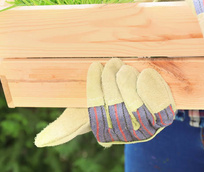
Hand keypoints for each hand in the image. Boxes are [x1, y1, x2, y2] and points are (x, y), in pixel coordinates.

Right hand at [34, 58, 176, 146]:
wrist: (141, 97)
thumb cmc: (106, 104)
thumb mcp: (81, 113)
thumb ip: (63, 128)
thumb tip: (39, 142)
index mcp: (104, 131)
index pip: (94, 109)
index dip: (95, 85)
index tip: (94, 66)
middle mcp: (125, 133)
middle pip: (115, 102)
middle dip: (112, 76)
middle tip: (113, 62)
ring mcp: (147, 127)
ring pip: (134, 99)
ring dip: (129, 77)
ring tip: (127, 68)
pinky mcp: (164, 118)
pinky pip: (157, 101)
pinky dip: (150, 84)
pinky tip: (145, 75)